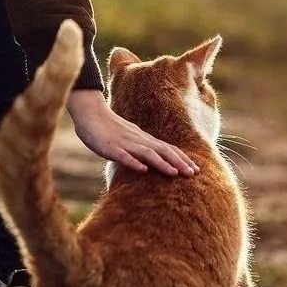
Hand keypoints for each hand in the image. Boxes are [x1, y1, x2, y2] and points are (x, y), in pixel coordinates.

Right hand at [68, 90, 197, 176]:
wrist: (89, 113)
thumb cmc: (109, 128)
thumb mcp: (129, 139)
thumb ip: (141, 148)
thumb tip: (152, 162)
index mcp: (143, 139)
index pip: (167, 149)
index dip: (182, 159)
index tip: (196, 169)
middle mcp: (137, 140)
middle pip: (162, 150)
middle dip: (178, 162)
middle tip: (194, 173)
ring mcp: (124, 143)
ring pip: (146, 153)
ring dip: (162, 163)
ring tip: (175, 173)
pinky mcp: (109, 147)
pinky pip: (123, 155)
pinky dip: (133, 162)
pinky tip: (143, 170)